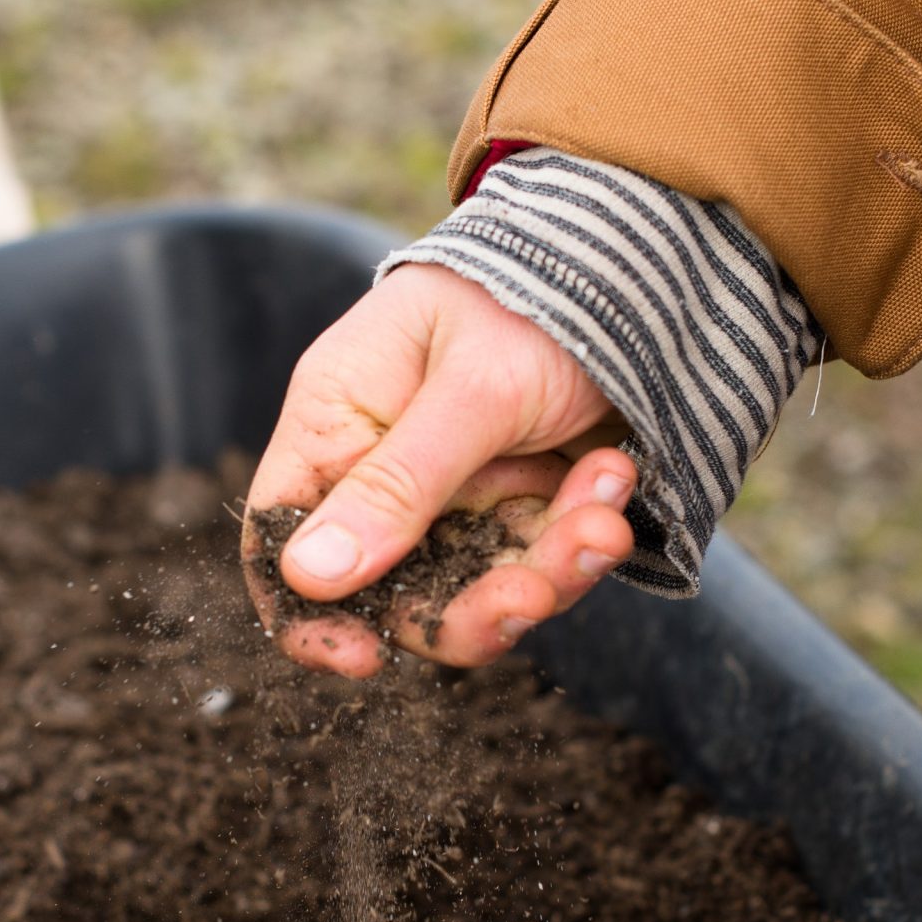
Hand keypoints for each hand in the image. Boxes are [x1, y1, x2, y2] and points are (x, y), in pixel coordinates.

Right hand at [242, 264, 637, 676]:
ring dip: (549, 568)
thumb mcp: (469, 390)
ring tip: (603, 522)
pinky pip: (542, 559)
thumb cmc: (529, 296)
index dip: (308, 613)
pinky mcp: (524, 500)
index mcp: (338, 420)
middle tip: (534, 594)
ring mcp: (459, 489)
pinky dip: (584, 532)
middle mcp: (387, 466)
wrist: (636, 262)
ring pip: (481, 585)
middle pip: (396, 587)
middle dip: (471, 605)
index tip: (363, 660)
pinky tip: (614, 476)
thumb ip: (398, 484)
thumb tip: (308, 578)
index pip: (284, 536)